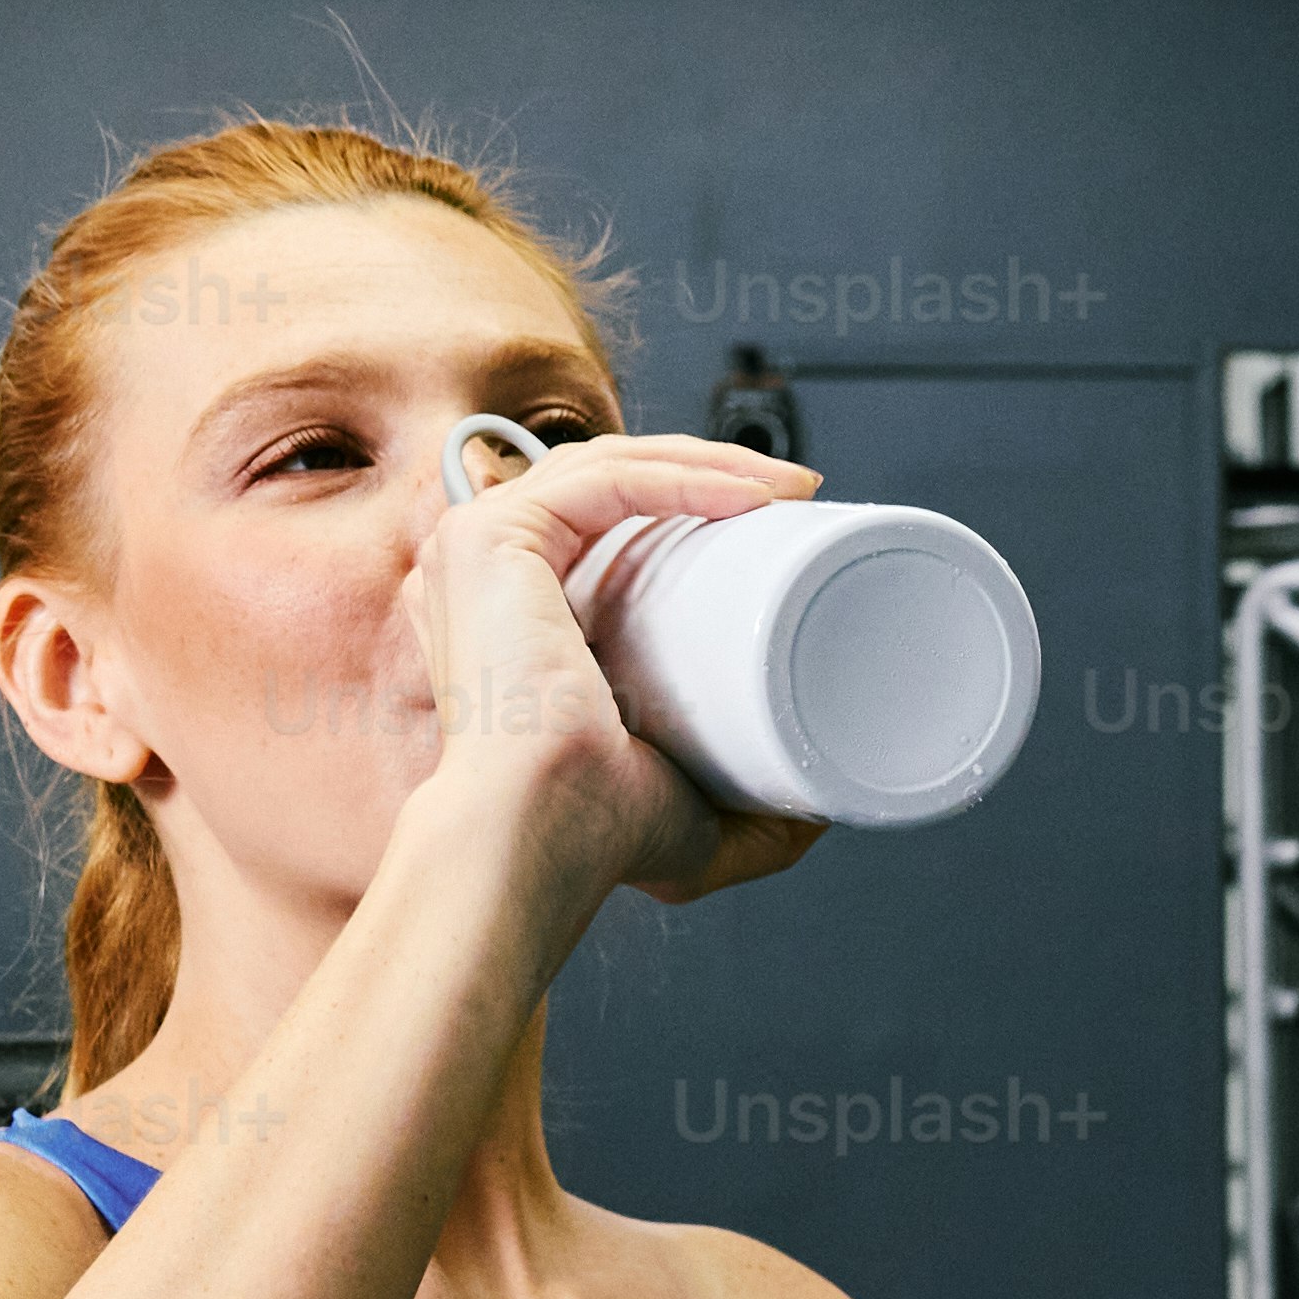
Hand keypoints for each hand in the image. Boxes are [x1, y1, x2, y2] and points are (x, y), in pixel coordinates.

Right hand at [417, 420, 832, 911]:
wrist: (541, 840)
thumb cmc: (595, 839)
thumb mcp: (692, 822)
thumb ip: (751, 819)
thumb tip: (821, 815)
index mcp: (513, 617)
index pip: (598, 523)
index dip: (687, 504)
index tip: (779, 524)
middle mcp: (484, 574)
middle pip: (607, 479)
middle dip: (710, 467)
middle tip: (798, 496)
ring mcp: (477, 550)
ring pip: (607, 463)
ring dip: (707, 458)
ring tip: (790, 488)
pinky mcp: (491, 539)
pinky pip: (602, 479)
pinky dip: (681, 476)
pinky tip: (750, 496)